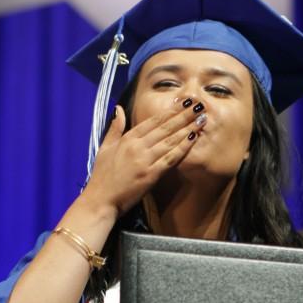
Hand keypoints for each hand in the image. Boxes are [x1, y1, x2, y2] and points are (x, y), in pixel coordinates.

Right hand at [82, 99, 205, 216]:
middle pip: (165, 128)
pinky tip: (193, 139)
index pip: (153, 121)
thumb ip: (114, 128)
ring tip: (201, 119)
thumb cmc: (102, 176)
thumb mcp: (104, 147)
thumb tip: (119, 109)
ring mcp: (145, 160)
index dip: (170, 111)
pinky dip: (183, 148)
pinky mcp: (151, 175)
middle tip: (198, 106)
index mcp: (127, 139)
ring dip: (188, 129)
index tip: (183, 103)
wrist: (100, 200)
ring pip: (171, 141)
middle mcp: (138, 147)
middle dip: (184, 116)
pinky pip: (171, 159)